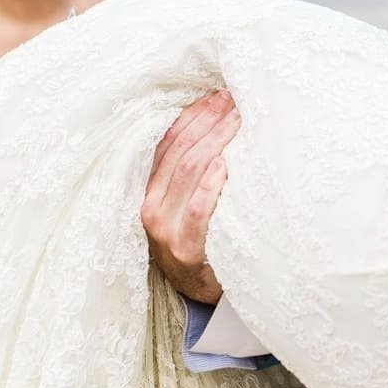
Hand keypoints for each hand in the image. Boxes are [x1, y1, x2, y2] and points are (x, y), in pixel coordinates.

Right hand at [140, 90, 241, 303]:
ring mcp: (164, 230)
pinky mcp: (184, 250)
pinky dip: (211, 184)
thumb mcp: (183, 205)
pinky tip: (227, 163)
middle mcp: (150, 208)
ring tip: (239, 120)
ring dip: (217, 141)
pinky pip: (197, 210)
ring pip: (188, 172)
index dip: (192, 116)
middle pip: (180, 152)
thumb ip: (190, 173)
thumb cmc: (198, 241)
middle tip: (235, 99)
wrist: (197, 293)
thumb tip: (219, 124)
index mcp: (148, 192)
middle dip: (208, 121)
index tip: (217, 94)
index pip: (167, 143)